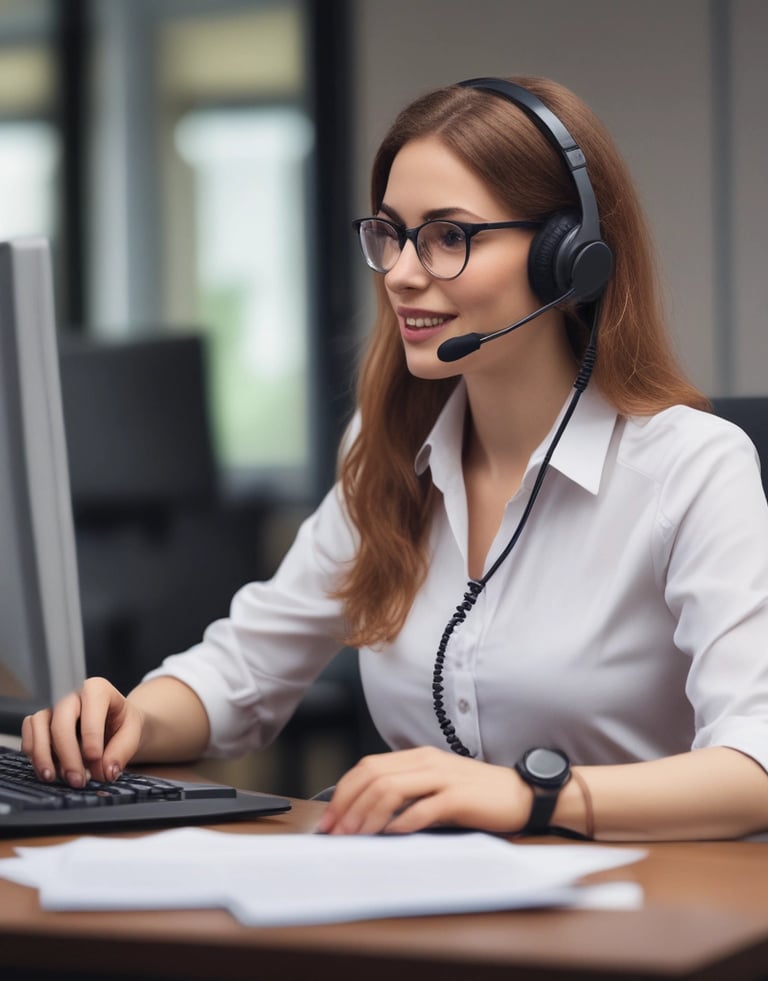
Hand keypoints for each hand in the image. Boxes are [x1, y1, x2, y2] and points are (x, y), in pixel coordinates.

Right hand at [21, 677, 144, 786]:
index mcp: (98, 690)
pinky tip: (48, 770)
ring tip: (54, 778)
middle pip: (61, 721)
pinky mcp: (40, 721)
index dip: (92, 737)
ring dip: (44, 755)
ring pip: (39, 725)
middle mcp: (72, 694)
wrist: (114, 724)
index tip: (95, 759)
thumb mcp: (132, 733)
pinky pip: (29, 734)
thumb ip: (122, 751)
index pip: (90, 710)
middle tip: (77, 780)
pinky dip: (35, 754)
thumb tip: (107, 771)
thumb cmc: (122, 724)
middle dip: (67, 754)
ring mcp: (53, 706)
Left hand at [315, 746, 532, 834]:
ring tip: (357, 837)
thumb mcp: (436, 786)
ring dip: (368, 815)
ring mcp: (443, 777)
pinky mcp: (459, 797)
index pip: (368, 767)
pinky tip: (392, 835)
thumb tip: (368, 815)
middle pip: (373, 776)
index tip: (329, 819)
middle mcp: (426, 762)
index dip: (344, 792)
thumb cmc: (477, 796)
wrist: (520, 793)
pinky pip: (423, 808)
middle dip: (347, 805)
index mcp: (417, 757)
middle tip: (335, 832)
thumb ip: (407, 793)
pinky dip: (402, 822)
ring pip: (391, 789)